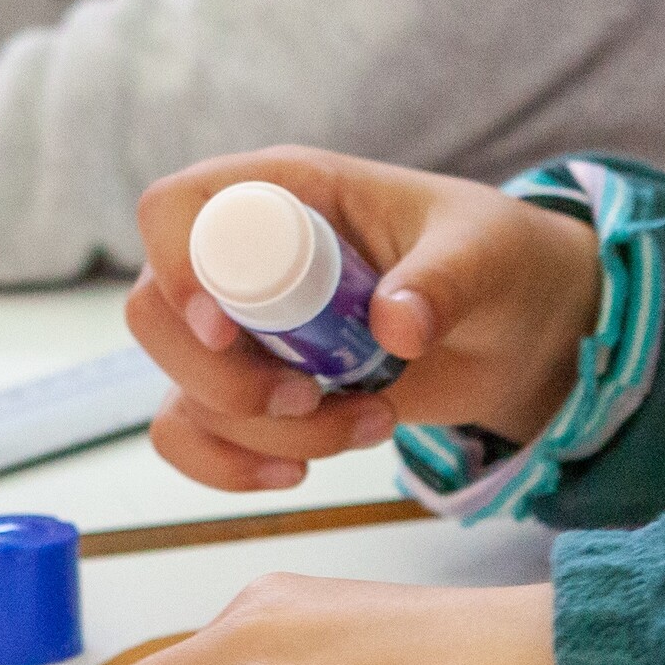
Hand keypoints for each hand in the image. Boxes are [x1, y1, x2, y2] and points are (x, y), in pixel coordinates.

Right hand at [125, 148, 601, 491]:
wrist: (512, 333)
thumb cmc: (494, 262)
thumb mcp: (485, 254)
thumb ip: (444, 279)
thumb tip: (395, 327)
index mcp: (283, 194)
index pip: (174, 209)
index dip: (177, 267)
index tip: (227, 331)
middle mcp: (237, 260)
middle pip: (153, 316)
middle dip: (222, 380)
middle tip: (309, 397)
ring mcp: (232, 332)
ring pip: (180, 390)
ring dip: (263, 432)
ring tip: (368, 423)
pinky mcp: (240, 393)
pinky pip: (187, 437)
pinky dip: (231, 468)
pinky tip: (299, 469)